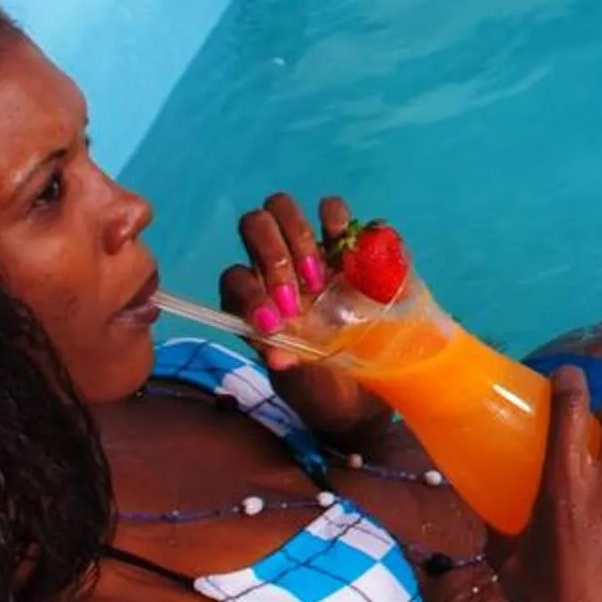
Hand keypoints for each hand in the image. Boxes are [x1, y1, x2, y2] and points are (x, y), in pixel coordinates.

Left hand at [219, 192, 385, 439]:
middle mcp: (275, 270)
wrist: (367, 393)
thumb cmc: (323, 390)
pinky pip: (333, 211)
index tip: (278, 322)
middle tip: (300, 293)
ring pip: (282, 208)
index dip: (250, 293)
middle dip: (272, 254)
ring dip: (297, 236)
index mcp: (255, 302)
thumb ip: (288, 371)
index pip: (234, 277)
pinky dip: (337, 220)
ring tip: (322, 279)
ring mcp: (311, 252)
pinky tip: (346, 250)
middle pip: (253, 225)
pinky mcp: (348, 247)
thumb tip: (278, 355)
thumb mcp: (302, 388)